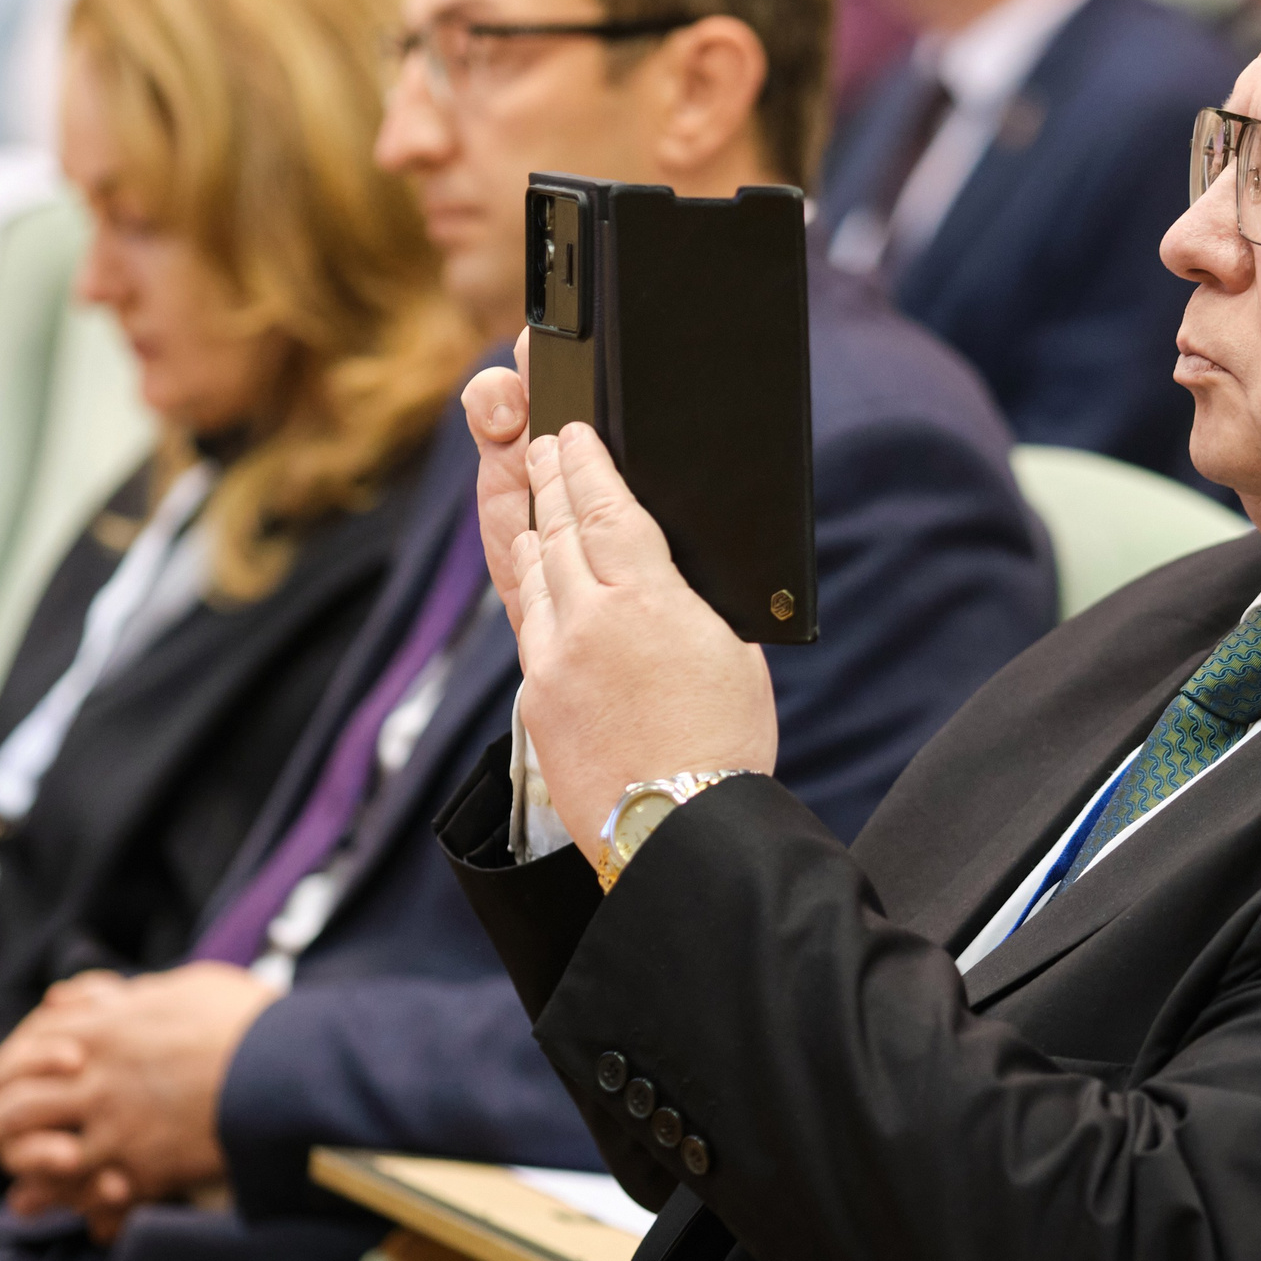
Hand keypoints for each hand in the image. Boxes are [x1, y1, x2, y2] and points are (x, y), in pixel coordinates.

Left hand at [0, 964, 279, 1239]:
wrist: (287, 1066)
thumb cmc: (243, 1019)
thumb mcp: (180, 985)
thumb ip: (119, 994)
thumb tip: (68, 996)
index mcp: (99, 1027)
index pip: (17, 1056)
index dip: (0, 1077)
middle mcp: (92, 1076)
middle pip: (9, 1110)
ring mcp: (111, 1125)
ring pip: (33, 1156)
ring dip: (17, 1171)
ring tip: (16, 1188)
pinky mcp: (139, 1167)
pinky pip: (81, 1192)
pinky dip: (67, 1202)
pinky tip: (64, 1208)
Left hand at [462, 378, 776, 858]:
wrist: (676, 829)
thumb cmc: (723, 745)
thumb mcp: (731, 652)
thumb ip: (686, 601)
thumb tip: (660, 575)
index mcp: (645, 599)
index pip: (605, 506)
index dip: (585, 461)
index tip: (572, 431)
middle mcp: (586, 622)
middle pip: (559, 529)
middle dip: (550, 480)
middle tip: (542, 444)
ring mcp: (551, 664)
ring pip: (533, 575)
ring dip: (535, 529)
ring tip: (535, 500)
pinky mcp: (534, 704)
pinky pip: (529, 630)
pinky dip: (533, 592)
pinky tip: (537, 581)